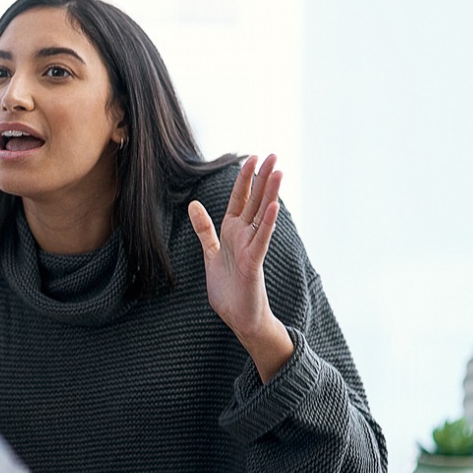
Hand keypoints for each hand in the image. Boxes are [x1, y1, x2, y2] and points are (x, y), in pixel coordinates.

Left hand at [187, 155, 293, 382]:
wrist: (239, 318)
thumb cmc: (229, 288)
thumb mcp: (211, 253)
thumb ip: (204, 229)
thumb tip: (193, 204)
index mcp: (233, 232)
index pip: (240, 199)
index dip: (245, 179)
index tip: (252, 157)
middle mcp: (245, 236)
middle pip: (255, 202)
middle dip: (263, 178)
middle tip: (274, 154)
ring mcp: (251, 248)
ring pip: (263, 216)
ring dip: (270, 194)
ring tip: (279, 172)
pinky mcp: (253, 263)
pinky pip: (262, 240)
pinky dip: (268, 223)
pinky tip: (274, 206)